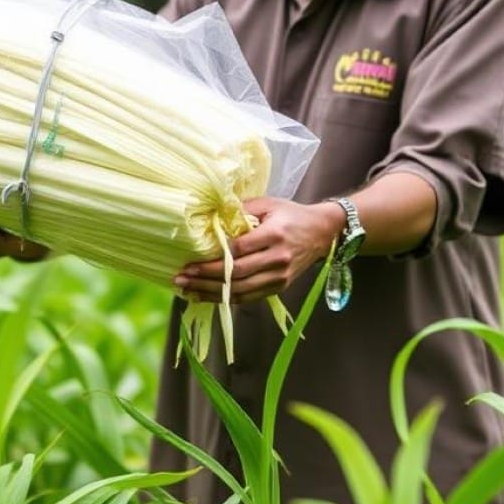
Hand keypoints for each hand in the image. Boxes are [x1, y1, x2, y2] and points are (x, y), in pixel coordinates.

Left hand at [173, 197, 344, 303]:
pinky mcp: (279, 287)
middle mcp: (278, 259)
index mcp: (274, 235)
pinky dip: (227, 299)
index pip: (239, 251)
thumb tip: (212, 220)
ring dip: (212, 293)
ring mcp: (280, 276)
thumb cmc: (291, 214)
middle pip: (237, 274)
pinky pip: (250, 297)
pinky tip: (208, 297)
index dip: (213, 260)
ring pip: (242, 291)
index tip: (190, 262)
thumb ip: (241, 211)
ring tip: (188, 292)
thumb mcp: (267, 204)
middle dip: (206, 279)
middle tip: (182, 279)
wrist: (322, 232)